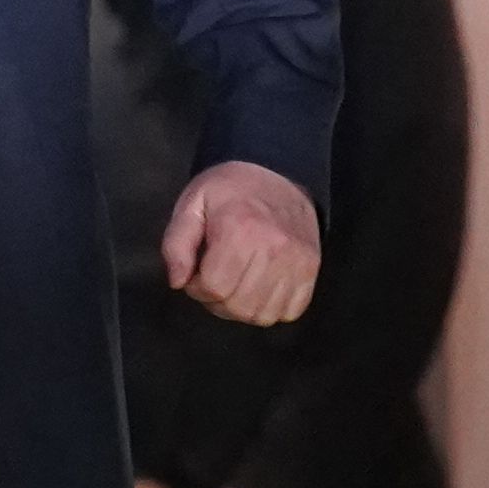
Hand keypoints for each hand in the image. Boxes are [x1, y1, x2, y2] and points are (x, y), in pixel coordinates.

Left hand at [161, 159, 319, 327]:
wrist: (276, 173)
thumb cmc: (229, 190)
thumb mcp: (191, 205)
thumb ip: (176, 243)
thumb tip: (177, 282)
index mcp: (240, 229)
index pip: (214, 287)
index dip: (196, 287)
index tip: (196, 272)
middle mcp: (274, 247)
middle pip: (239, 305)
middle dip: (217, 301)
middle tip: (214, 280)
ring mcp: (297, 261)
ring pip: (264, 314)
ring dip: (243, 309)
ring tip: (235, 285)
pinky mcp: (312, 269)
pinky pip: (290, 311)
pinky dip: (271, 308)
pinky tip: (259, 289)